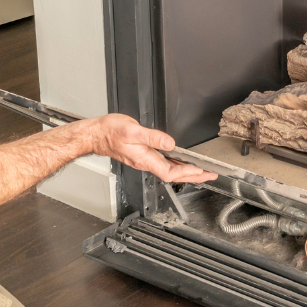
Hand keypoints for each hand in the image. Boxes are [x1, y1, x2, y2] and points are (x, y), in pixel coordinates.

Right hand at [85, 114, 216, 183]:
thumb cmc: (111, 132)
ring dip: (187, 172)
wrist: (97, 134)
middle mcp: (146, 162)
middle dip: (193, 176)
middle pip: (173, 175)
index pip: (170, 172)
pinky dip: (176, 165)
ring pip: (170, 170)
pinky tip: (182, 162)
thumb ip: (152, 137)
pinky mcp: (143, 156)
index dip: (186, 173)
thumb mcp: (133, 130)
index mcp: (145, 159)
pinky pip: (164, 164)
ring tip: (202, 172)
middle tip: (210, 176)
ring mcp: (145, 160)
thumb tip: (170, 143)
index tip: (201, 171)